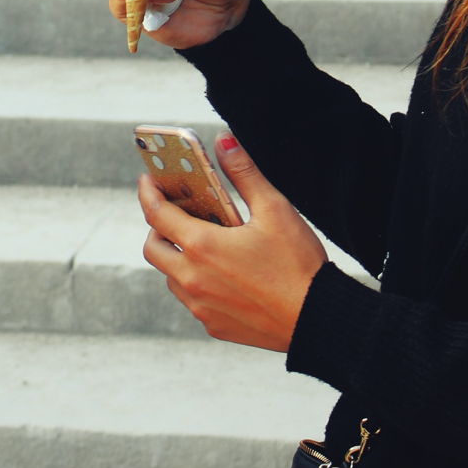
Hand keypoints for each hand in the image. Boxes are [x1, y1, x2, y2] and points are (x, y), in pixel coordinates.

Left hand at [139, 134, 328, 351]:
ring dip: (176, 257)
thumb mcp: (275, 210)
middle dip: (157, 227)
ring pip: (170, 277)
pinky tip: (220, 273)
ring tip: (202, 242)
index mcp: (201, 246)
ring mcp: (201, 306)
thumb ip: (244, 174)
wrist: (320, 320)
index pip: (155, 213)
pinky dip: (196, 282)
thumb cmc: (298, 266)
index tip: (148, 180)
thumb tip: (224, 142)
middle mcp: (192, 279)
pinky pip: (191, 300)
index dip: (148, 192)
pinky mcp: (213, 325)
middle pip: (153, 247)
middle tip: (176, 213)